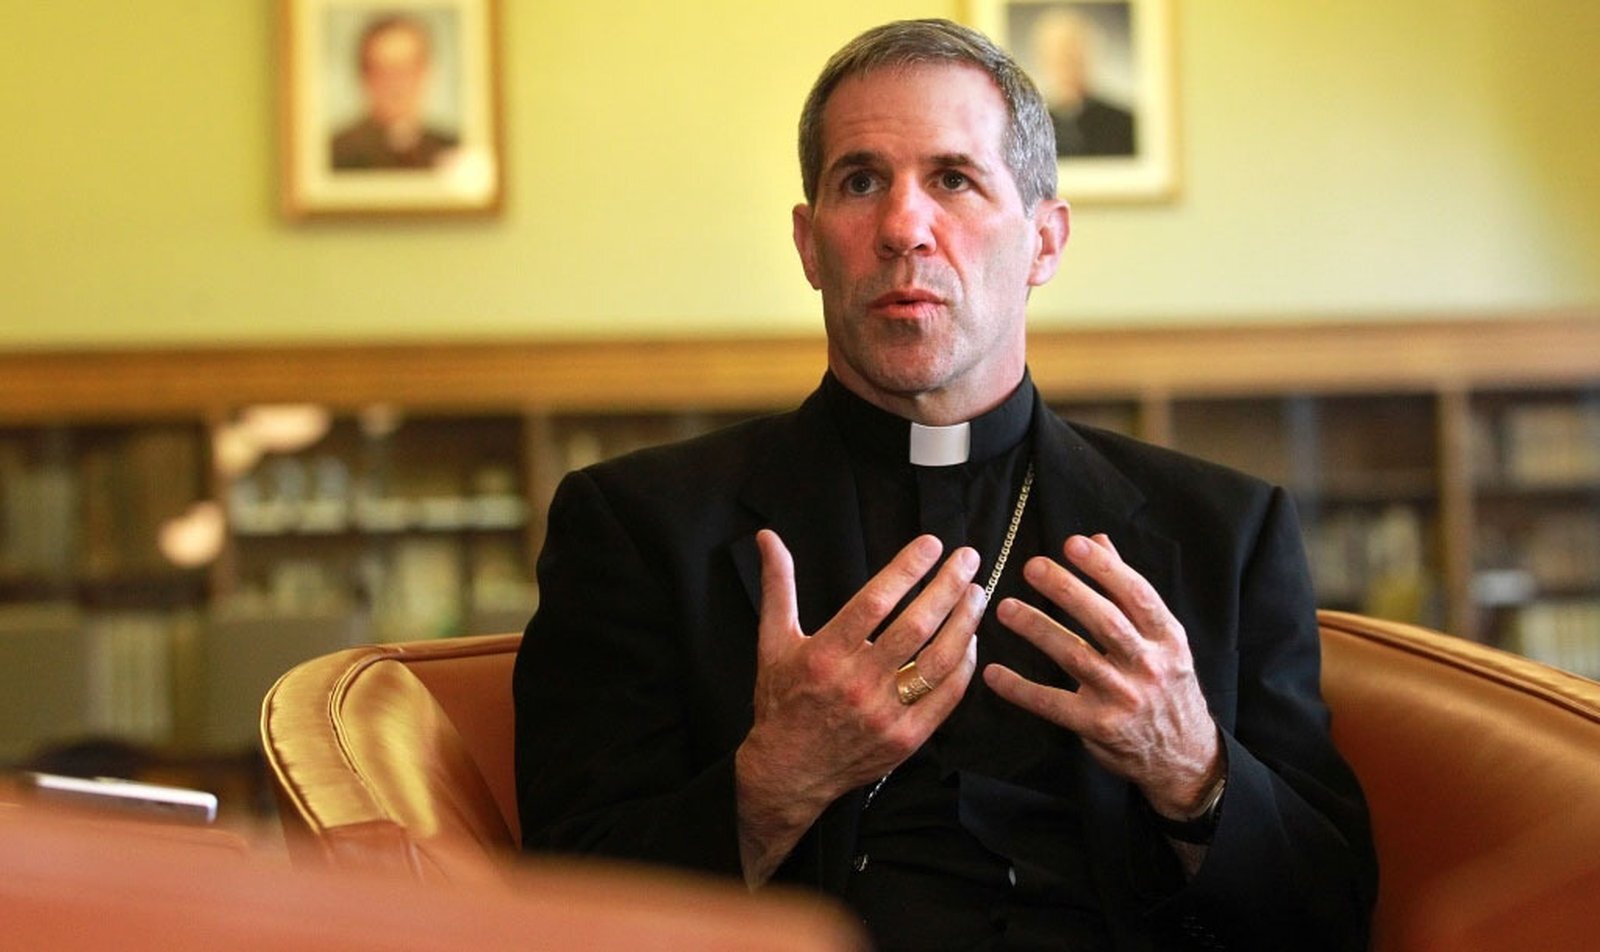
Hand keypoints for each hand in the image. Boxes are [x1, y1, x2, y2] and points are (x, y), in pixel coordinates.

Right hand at [735, 529, 984, 883]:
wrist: (788, 771)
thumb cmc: (782, 701)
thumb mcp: (773, 641)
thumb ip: (778, 585)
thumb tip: (767, 536)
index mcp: (825, 655)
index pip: (875, 602)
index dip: (906, 569)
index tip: (932, 544)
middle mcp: (858, 684)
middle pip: (916, 627)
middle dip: (947, 587)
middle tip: (968, 559)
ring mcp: (886, 714)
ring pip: (939, 661)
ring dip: (964, 623)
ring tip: (977, 593)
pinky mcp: (907, 738)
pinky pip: (947, 696)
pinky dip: (963, 664)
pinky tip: (969, 639)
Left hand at [984, 534, 1221, 819]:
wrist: (1183, 755)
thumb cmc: (1167, 685)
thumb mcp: (1163, 639)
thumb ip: (1128, 591)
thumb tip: (1098, 541)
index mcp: (1167, 638)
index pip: (1137, 595)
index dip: (1105, 568)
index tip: (1073, 544)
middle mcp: (1149, 665)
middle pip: (1105, 621)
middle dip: (1067, 591)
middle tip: (1032, 566)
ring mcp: (1124, 698)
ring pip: (1076, 657)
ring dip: (1038, 629)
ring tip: (1006, 608)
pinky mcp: (1099, 726)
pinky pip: (1053, 704)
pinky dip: (1022, 689)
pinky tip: (994, 673)